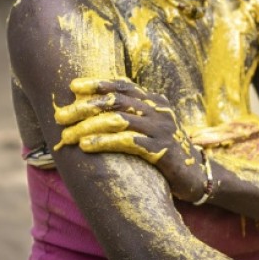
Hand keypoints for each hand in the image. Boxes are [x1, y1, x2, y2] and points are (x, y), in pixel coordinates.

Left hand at [54, 77, 205, 201]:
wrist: (197, 176)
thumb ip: (132, 115)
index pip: (124, 85)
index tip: (73, 87)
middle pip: (116, 101)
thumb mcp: (151, 127)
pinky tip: (87, 145)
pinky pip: (127, 142)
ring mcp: (160, 129)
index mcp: (155, 101)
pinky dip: (104, 141)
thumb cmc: (166, 151)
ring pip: (118, 120)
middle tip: (61, 116)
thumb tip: (95, 110)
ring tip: (67, 136)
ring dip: (89, 127)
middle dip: (85, 107)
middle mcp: (158, 111)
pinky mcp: (161, 150)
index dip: (98, 84)